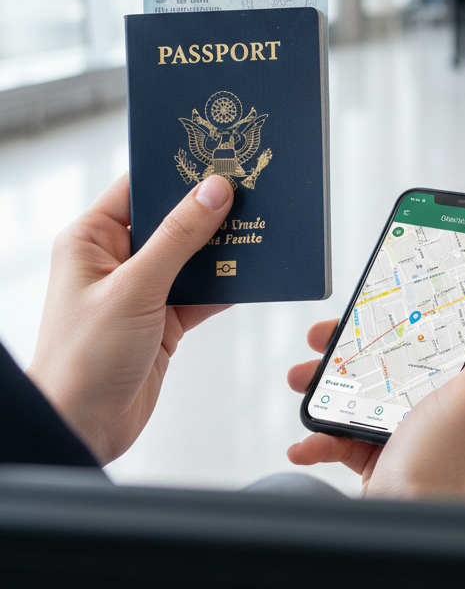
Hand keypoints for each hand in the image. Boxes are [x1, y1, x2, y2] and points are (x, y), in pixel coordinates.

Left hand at [27, 173, 234, 464]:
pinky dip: (228, 283)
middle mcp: (116, 258)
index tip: (219, 158)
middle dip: (211, 209)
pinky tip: (254, 273)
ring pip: (194, 254)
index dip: (177, 171)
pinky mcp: (165, 317)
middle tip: (252, 190)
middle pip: (173, 219)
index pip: (139, 187)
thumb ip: (178, 238)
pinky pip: (204, 289)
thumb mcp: (134, 290)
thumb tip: (213, 191)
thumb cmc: (81, 362)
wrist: (82, 430)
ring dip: (224, 247)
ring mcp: (143, 288)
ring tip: (260, 228)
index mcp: (92, 239)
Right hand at [286, 305, 464, 502]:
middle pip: (397, 365)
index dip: (411, 320)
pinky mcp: (386, 463)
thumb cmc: (446, 471)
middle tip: (321, 344)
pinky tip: (305, 444)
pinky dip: (323, 440)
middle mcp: (449, 415)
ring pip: (368, 399)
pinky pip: (349, 441)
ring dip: (329, 391)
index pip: (445, 341)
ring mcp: (415, 438)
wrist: (406, 539)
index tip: (377, 309)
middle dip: (353, 354)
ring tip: (301, 383)